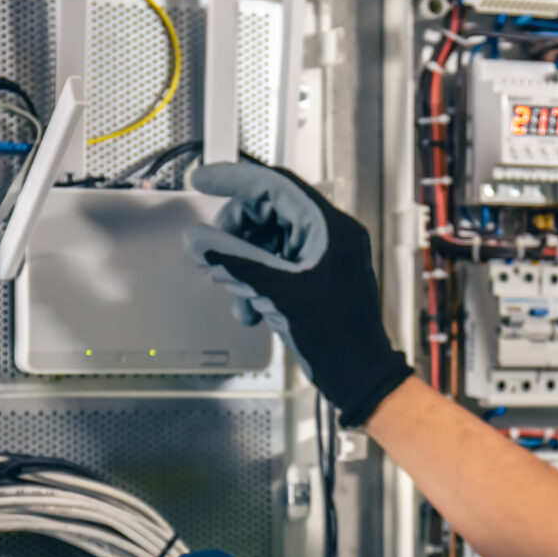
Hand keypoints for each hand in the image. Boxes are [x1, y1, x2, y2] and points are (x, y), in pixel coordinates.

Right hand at [184, 162, 412, 427]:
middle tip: (215, 255)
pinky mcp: (316, 278)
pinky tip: (251, 308)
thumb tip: (198, 241)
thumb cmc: (339, 339)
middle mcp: (330, 236)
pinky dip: (257, 282)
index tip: (203, 180)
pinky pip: (276, 266)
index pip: (275, 186)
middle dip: (236, 236)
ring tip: (236, 291)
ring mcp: (324, 258)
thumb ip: (234, 261)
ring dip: (243, 266)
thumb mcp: (278, 293)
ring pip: (267, 243)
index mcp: (330, 228)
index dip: (234, 180)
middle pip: (267, 213)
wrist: (359, 376)